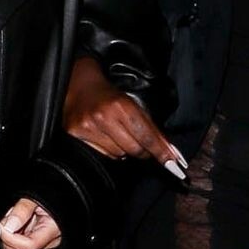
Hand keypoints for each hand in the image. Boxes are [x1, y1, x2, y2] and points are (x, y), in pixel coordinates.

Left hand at [0, 199, 61, 248]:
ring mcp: (41, 247)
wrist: (59, 197)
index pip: (28, 247)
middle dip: (5, 238)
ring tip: (12, 220)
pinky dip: (10, 238)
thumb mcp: (36, 196)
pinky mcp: (34, 246)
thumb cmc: (52, 196)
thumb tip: (7, 226)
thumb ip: (22, 210)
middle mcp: (48, 244)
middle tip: (7, 218)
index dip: (8, 238)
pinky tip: (15, 224)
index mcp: (52, 231)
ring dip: (6, 238)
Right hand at [63, 54, 186, 177]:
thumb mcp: (132, 104)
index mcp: (120, 106)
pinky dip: (110, 151)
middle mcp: (104, 117)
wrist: (79, 86)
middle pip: (134, 149)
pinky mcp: (76, 135)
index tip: (172, 162)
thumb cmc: (108, 96)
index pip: (146, 136)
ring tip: (118, 135)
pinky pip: (104, 155)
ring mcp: (88, 128)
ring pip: (119, 155)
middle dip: (143, 151)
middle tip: (142, 145)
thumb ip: (150, 127)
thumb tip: (169, 151)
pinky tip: (106, 138)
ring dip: (124, 150)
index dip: (160, 151)